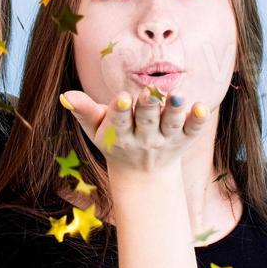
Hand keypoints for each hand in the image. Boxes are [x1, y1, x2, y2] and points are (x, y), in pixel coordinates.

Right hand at [59, 87, 211, 173]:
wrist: (143, 174)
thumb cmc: (115, 141)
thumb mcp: (96, 130)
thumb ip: (83, 111)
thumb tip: (65, 95)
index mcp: (120, 135)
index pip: (119, 122)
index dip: (121, 110)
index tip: (123, 97)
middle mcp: (144, 139)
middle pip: (147, 121)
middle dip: (148, 107)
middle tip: (148, 93)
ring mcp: (166, 139)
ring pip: (171, 124)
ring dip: (175, 110)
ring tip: (178, 94)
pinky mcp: (184, 138)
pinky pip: (192, 130)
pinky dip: (197, 120)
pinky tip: (201, 107)